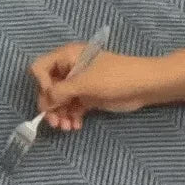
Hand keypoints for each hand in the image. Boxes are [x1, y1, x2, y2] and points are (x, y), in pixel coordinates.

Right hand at [30, 42, 159, 129]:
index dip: (42, 84)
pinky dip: (71, 117)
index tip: (51, 99)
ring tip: (67, 128)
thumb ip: (60, 92)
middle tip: (55, 123)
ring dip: (61, 115)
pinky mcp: (87, 96)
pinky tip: (76, 126)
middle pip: (49, 88)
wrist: (144, 85)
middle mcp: (69, 69)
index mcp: (67, 56)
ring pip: (60, 101)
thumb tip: (44, 103)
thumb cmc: (114, 77)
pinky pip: (72, 107)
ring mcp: (79, 83)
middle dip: (51, 106)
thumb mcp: (84, 83)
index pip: (40, 68)